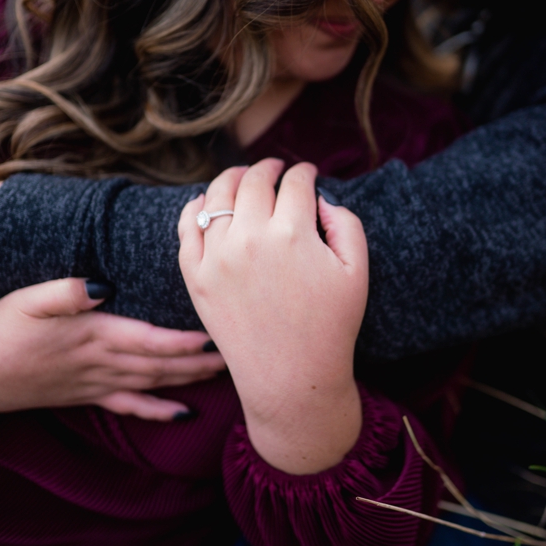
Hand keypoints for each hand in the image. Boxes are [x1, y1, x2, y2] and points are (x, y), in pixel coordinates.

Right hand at [0, 278, 225, 417]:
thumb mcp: (25, 301)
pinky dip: (160, 411)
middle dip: (205, 360)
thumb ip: (65, 293)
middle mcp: (103, 363)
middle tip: (244, 353)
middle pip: (164, 363)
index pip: (151, 339)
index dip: (187, 340)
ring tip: (229, 374)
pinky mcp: (87, 397)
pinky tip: (186, 415)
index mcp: (94, 335)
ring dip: (192, 379)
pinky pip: (131, 407)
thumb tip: (102, 286)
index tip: (220, 334)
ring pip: (156, 382)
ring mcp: (97, 384)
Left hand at [178, 159, 367, 474]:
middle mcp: (250, 238)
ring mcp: (217, 256)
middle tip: (277, 167)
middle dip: (269, 168)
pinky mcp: (195, 276)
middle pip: (255, 181)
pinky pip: (188, 226)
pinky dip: (196, 206)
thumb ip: (347, 224)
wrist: (291, 377)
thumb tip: (320, 198)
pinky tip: (208, 202)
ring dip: (233, 179)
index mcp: (293, 233)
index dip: (305, 172)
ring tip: (244, 177)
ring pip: (217, 196)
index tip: (308, 172)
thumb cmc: (331, 326)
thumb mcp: (357, 272)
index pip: (296, 182)